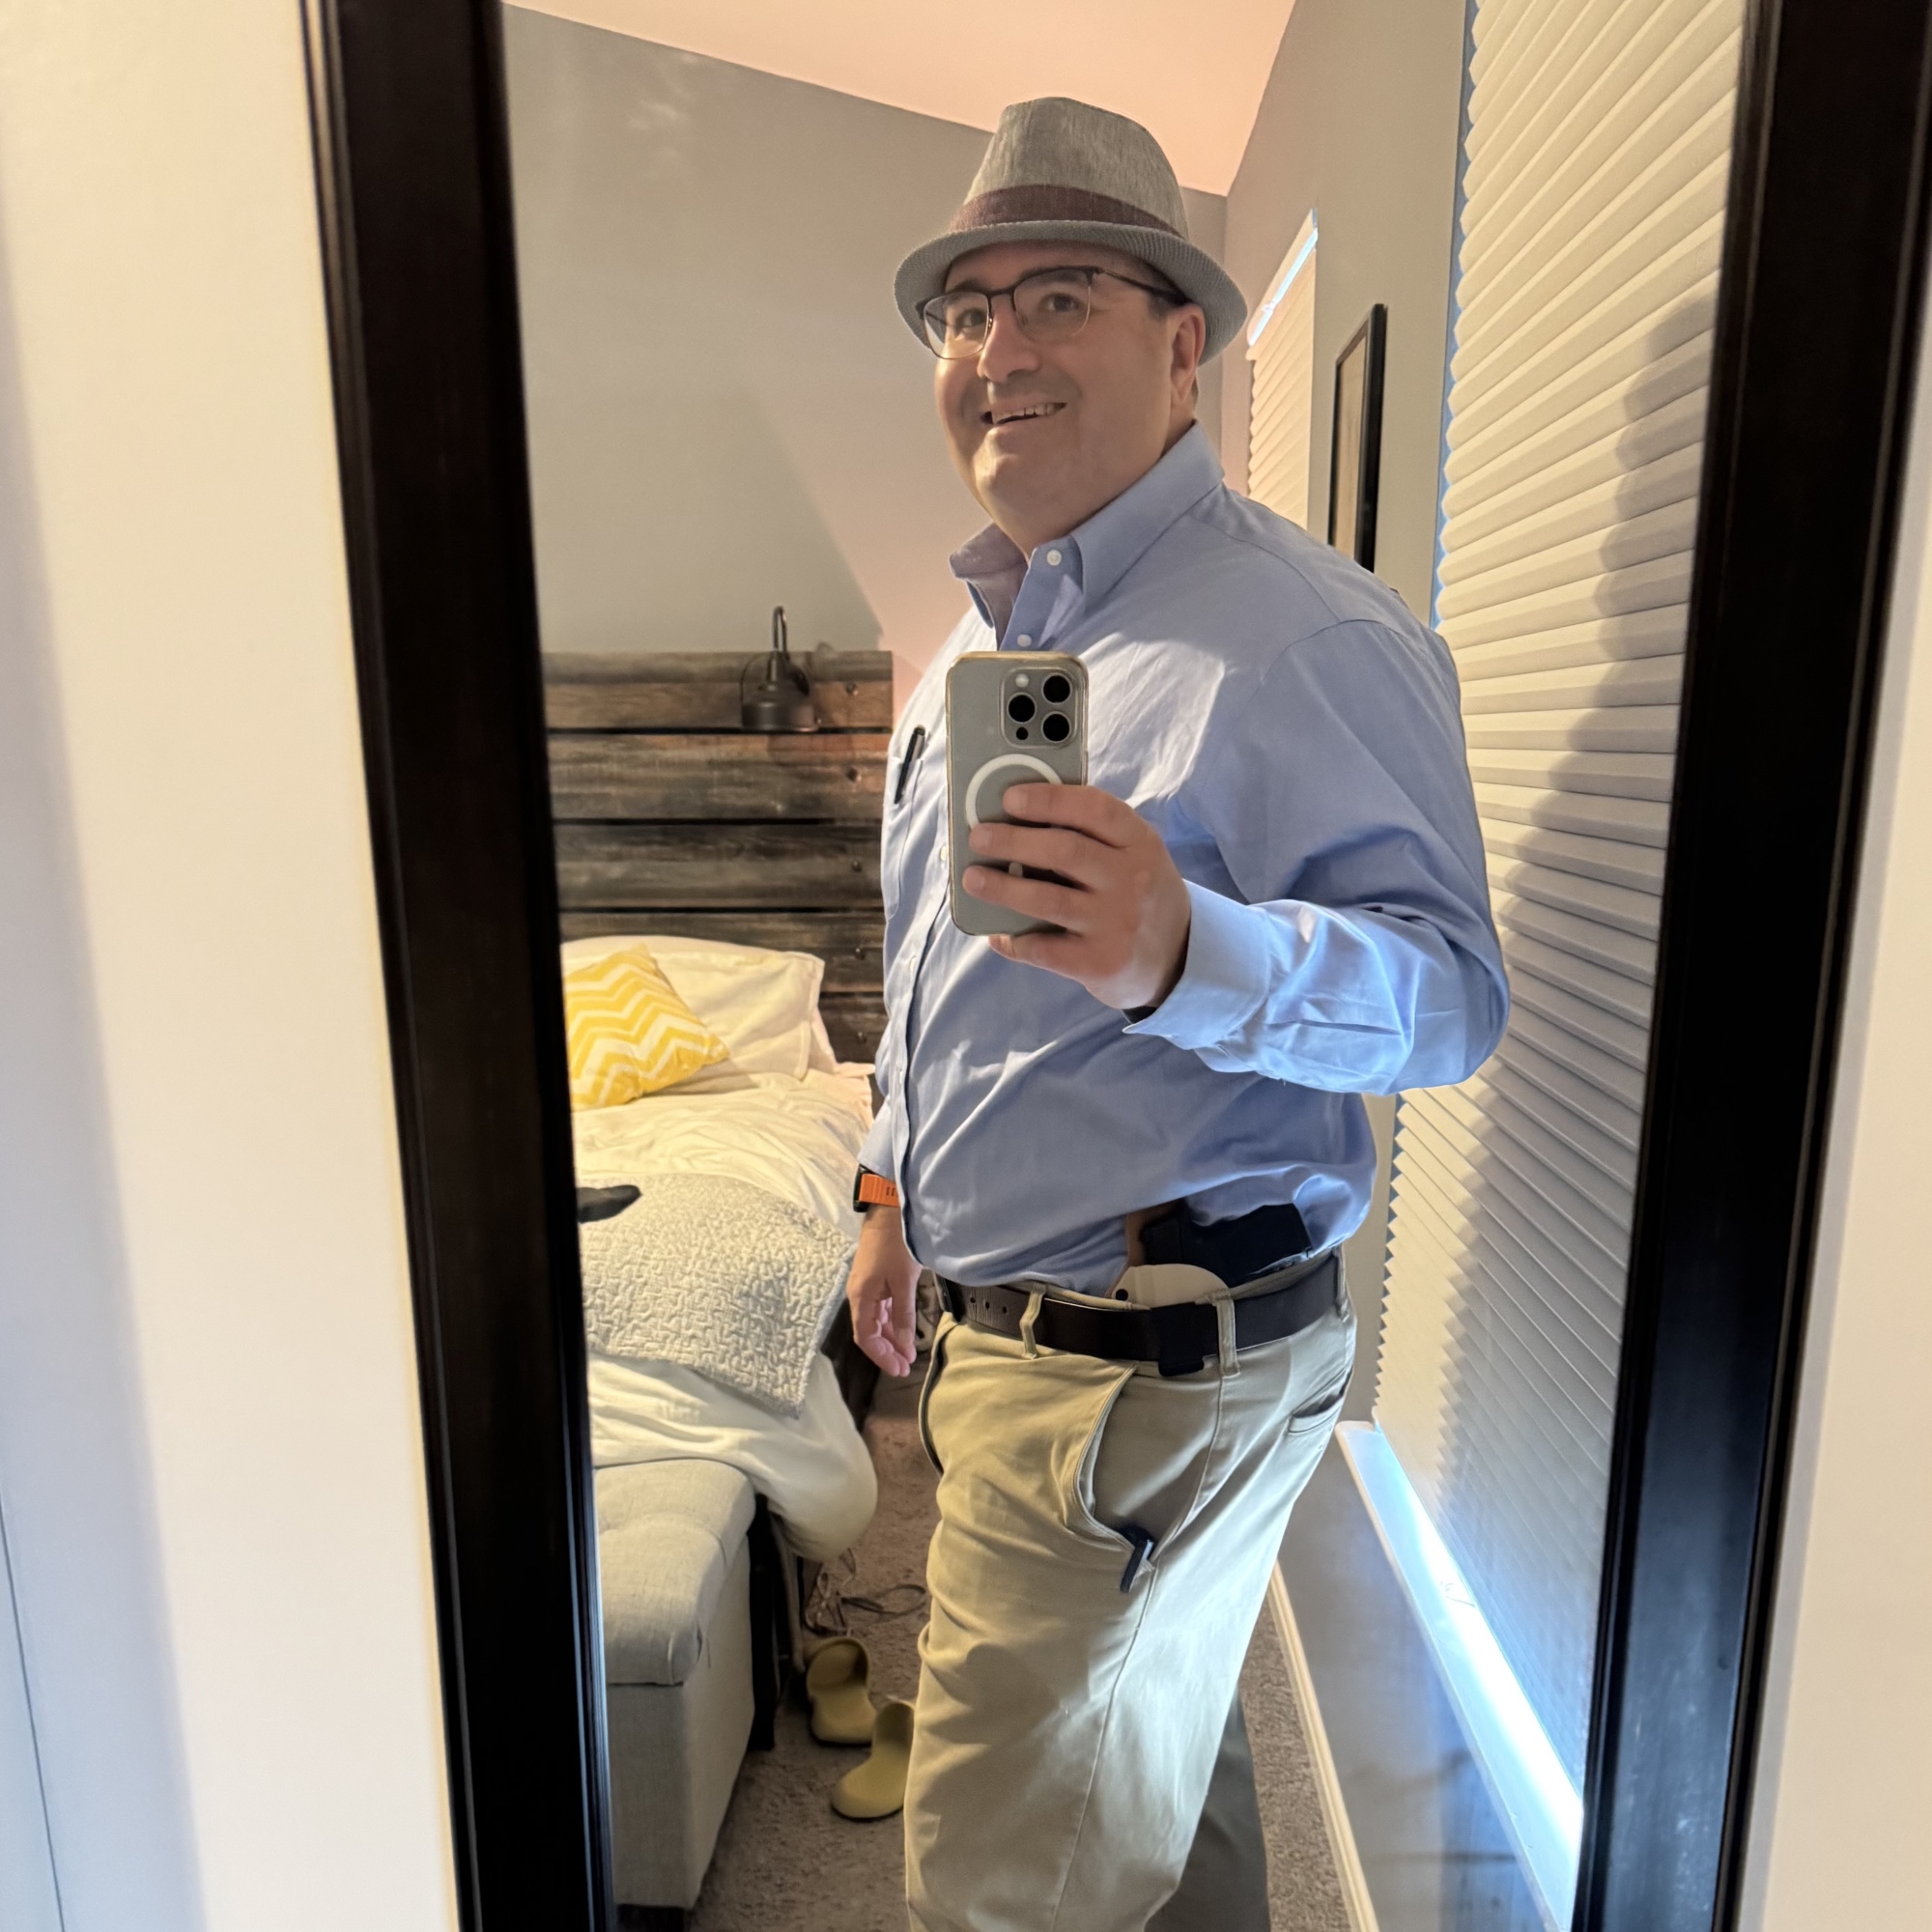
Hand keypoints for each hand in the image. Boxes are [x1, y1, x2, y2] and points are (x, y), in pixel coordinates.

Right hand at [846, 1204, 921, 1375]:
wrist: (889, 1211)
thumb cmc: (896, 1245)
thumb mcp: (903, 1281)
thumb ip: (904, 1314)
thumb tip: (906, 1345)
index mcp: (861, 1297)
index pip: (866, 1337)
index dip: (881, 1356)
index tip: (899, 1369)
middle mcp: (860, 1295)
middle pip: (870, 1332)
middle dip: (887, 1351)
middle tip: (906, 1367)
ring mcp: (868, 1288)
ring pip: (877, 1321)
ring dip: (891, 1338)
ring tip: (907, 1354)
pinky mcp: (877, 1280)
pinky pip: (882, 1309)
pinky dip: (893, 1322)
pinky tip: (904, 1331)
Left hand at [962, 784, 1191, 1009]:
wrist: (1179, 958)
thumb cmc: (1139, 893)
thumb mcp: (1134, 855)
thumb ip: (1092, 835)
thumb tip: (1017, 817)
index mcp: (1140, 843)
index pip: (1095, 810)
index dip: (1049, 800)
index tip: (1010, 797)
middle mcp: (1132, 881)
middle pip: (1064, 852)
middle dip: (1013, 841)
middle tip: (978, 837)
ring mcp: (1117, 924)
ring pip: (1048, 900)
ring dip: (1002, 888)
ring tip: (972, 879)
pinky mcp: (1100, 963)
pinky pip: (1045, 949)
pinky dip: (1015, 941)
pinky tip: (997, 933)